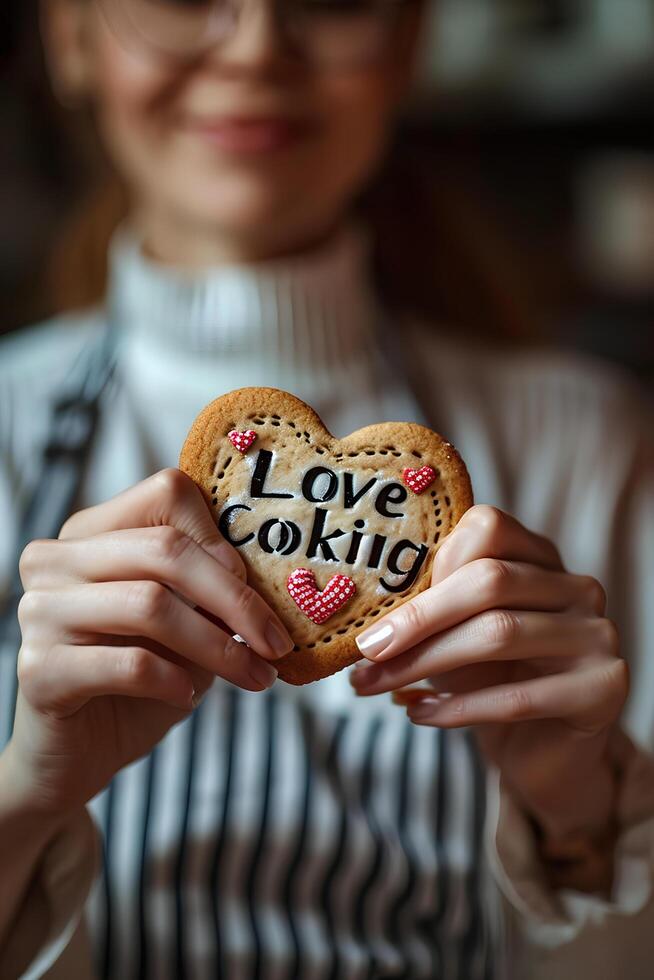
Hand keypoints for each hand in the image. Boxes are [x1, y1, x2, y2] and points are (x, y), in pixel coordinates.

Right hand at [8, 469, 292, 816]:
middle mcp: (56, 559)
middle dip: (235, 598)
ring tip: (255, 676)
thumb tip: (271, 572)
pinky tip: (188, 696)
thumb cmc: (141, 674)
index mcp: (93, 531)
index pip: (166, 493)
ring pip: (150, 604)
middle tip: (276, 641)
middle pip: (165, 549)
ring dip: (218, 647)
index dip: (221, 537)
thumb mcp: (184, 618)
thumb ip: (209, 585)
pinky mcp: (38, 668)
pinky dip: (172, 680)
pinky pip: (126, 663)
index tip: (256, 583)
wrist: (77, 754)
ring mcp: (40, 611)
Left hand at [350, 505, 627, 843]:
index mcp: (540, 558)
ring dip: (425, 663)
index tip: (382, 602)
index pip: (488, 528)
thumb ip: (431, 609)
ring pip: (499, 633)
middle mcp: (577, 587)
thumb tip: (365, 611)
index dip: (431, 562)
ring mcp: (597, 635)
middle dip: (418, 618)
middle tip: (366, 649)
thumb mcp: (457, 634)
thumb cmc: (492, 680)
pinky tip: (420, 713)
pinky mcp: (604, 689)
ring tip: (376, 686)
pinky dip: (457, 708)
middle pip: (490, 580)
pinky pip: (517, 695)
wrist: (547, 754)